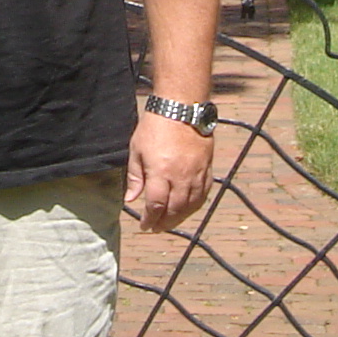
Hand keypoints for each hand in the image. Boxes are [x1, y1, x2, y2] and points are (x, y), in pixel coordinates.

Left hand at [124, 111, 212, 234]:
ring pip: (190, 206)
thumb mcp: (137, 150)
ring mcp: (196, 174)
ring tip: (169, 222)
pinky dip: (195, 206)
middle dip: (163, 223)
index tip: (144, 226)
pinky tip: (187, 209)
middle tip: (155, 228)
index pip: (156, 206)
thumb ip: (135, 177)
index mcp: (160, 172)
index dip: (149, 220)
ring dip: (179, 218)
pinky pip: (203, 194)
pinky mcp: (206, 168)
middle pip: (174, 210)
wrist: (181, 108)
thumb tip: (131, 200)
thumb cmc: (155, 127)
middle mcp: (180, 177)